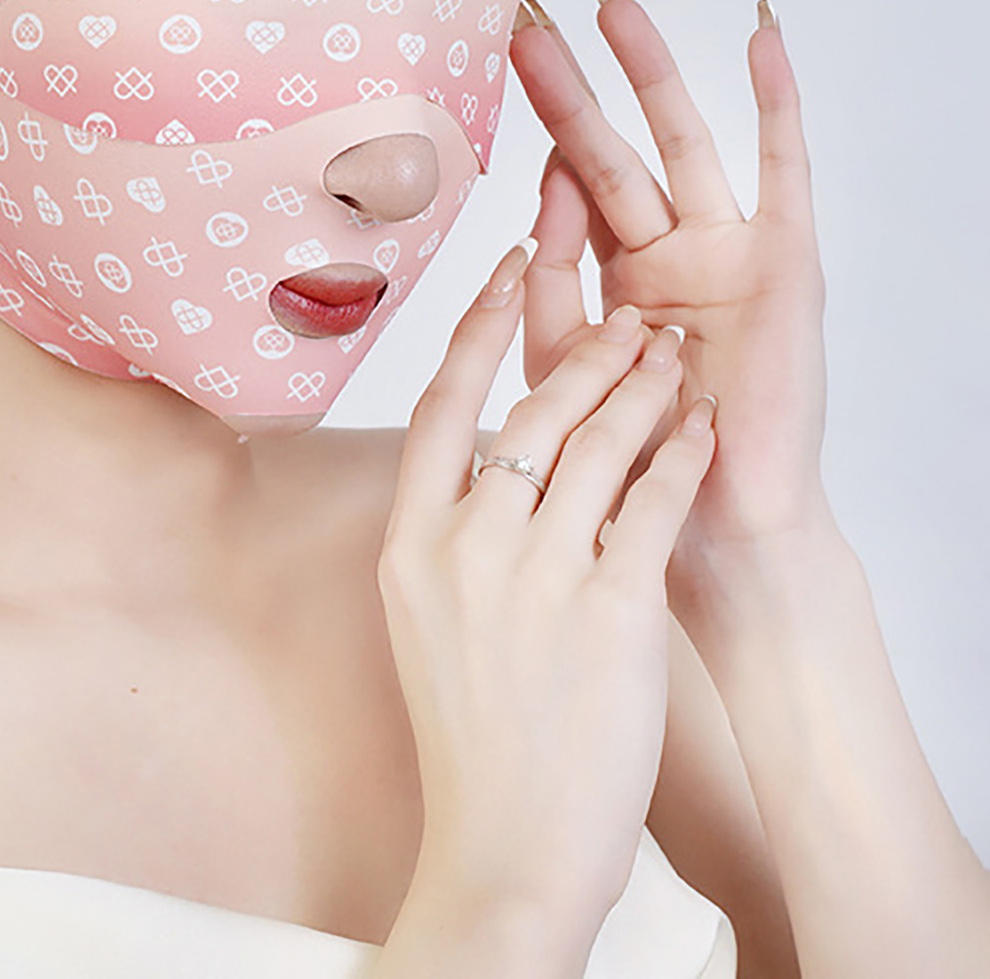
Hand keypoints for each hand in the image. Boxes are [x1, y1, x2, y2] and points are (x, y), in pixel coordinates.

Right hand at [378, 241, 715, 956]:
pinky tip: (699, 431)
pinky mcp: (610, 612)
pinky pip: (651, 506)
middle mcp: (466, 548)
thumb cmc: (469, 733)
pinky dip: (679, 458)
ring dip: (642, 391)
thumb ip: (445, 533)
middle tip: (630, 319)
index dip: (478, 328)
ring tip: (674, 359)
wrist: (505, 841)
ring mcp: (536, 579)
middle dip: (588, 354)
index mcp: (410, 544)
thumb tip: (485, 455)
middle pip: (530, 413)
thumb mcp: (422, 618)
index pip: (438, 404)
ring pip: (596, 445)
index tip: (510, 268)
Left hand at [507, 0, 830, 623]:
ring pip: (679, 143)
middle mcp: (671, 253)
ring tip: (610, 1)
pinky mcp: (783, 264)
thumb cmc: (636, 463)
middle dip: (568, 87)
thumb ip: (546, 292)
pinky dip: (775, 102)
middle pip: (610, 150)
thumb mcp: (567, 368)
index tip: (487, 75)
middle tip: (524, 18)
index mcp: (618, 278)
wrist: (710, 529)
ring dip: (647, 72)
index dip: (534, 135)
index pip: (570, 190)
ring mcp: (727, 252)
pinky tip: (762, 36)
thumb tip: (526, 209)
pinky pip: (782, 170)